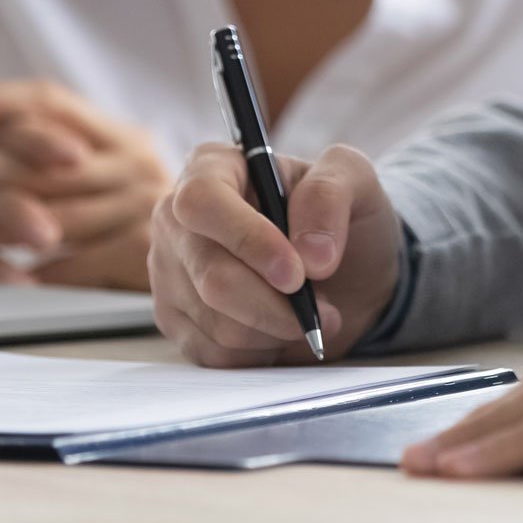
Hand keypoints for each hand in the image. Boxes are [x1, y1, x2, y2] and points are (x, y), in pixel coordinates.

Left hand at [0, 80, 172, 289]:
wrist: (226, 248)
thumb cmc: (142, 212)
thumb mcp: (112, 169)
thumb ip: (60, 153)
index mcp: (119, 133)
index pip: (50, 102)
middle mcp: (134, 162)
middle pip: (44, 160)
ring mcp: (142, 207)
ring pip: (51, 216)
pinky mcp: (144, 253)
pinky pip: (76, 266)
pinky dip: (33, 273)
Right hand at [148, 143, 401, 367]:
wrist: (340, 272)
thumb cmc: (337, 217)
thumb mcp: (353, 180)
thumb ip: (330, 194)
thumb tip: (310, 253)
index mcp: (210, 168)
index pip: (202, 202)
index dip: (246, 239)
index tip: (296, 273)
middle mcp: (175, 219)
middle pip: (211, 276)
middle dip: (275, 304)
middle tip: (323, 308)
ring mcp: (168, 272)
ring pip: (216, 322)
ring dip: (275, 329)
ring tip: (304, 314)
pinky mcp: (174, 319)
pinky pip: (214, 354)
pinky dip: (260, 352)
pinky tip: (277, 330)